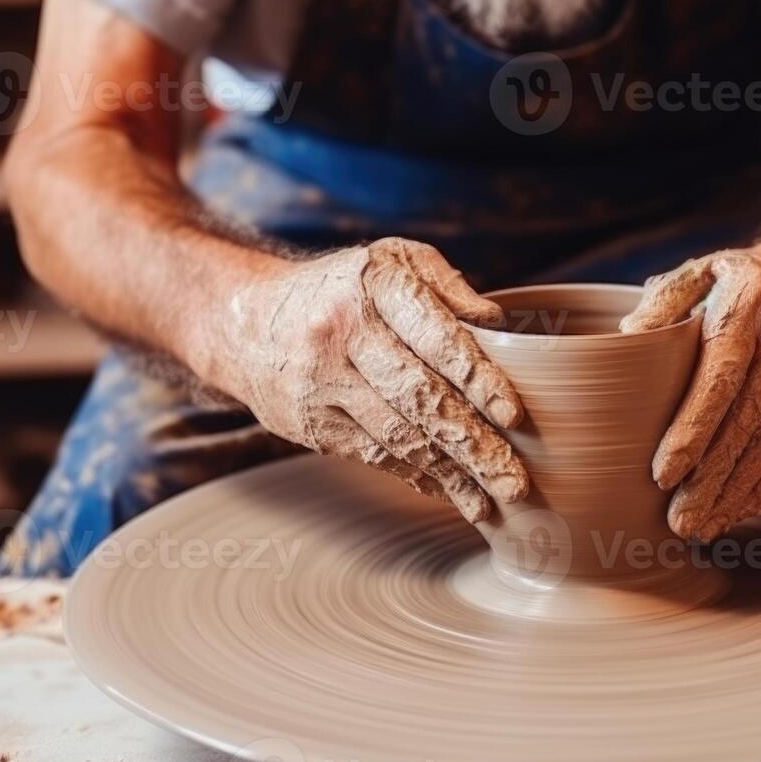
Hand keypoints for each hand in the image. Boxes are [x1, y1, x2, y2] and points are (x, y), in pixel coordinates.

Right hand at [212, 238, 528, 522]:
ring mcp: (321, 382)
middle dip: (473, 444)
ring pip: (398, 436)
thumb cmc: (343, 288)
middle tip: (515, 481)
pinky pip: (374, 456)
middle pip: (419, 397)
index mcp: (374, 284)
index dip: (478, 378)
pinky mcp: (310, 424)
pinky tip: (454, 492)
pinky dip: (419, 477)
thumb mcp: (392, 260)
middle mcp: (343, 332)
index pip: (436, 336)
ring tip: (495, 501)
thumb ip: (447, 286)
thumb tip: (501, 323)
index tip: (515, 415)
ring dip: (452, 474)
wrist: (245, 319)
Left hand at [619, 249, 760, 541]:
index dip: (694, 428)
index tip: (663, 474)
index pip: (722, 373)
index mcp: (748, 299)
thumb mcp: (697, 273)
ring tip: (702, 525)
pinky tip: (738, 510)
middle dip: (712, 476)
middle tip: (679, 520)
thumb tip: (627, 337)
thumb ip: (662, 302)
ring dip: (738, 490)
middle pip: (750, 417)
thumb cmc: (732, 284)